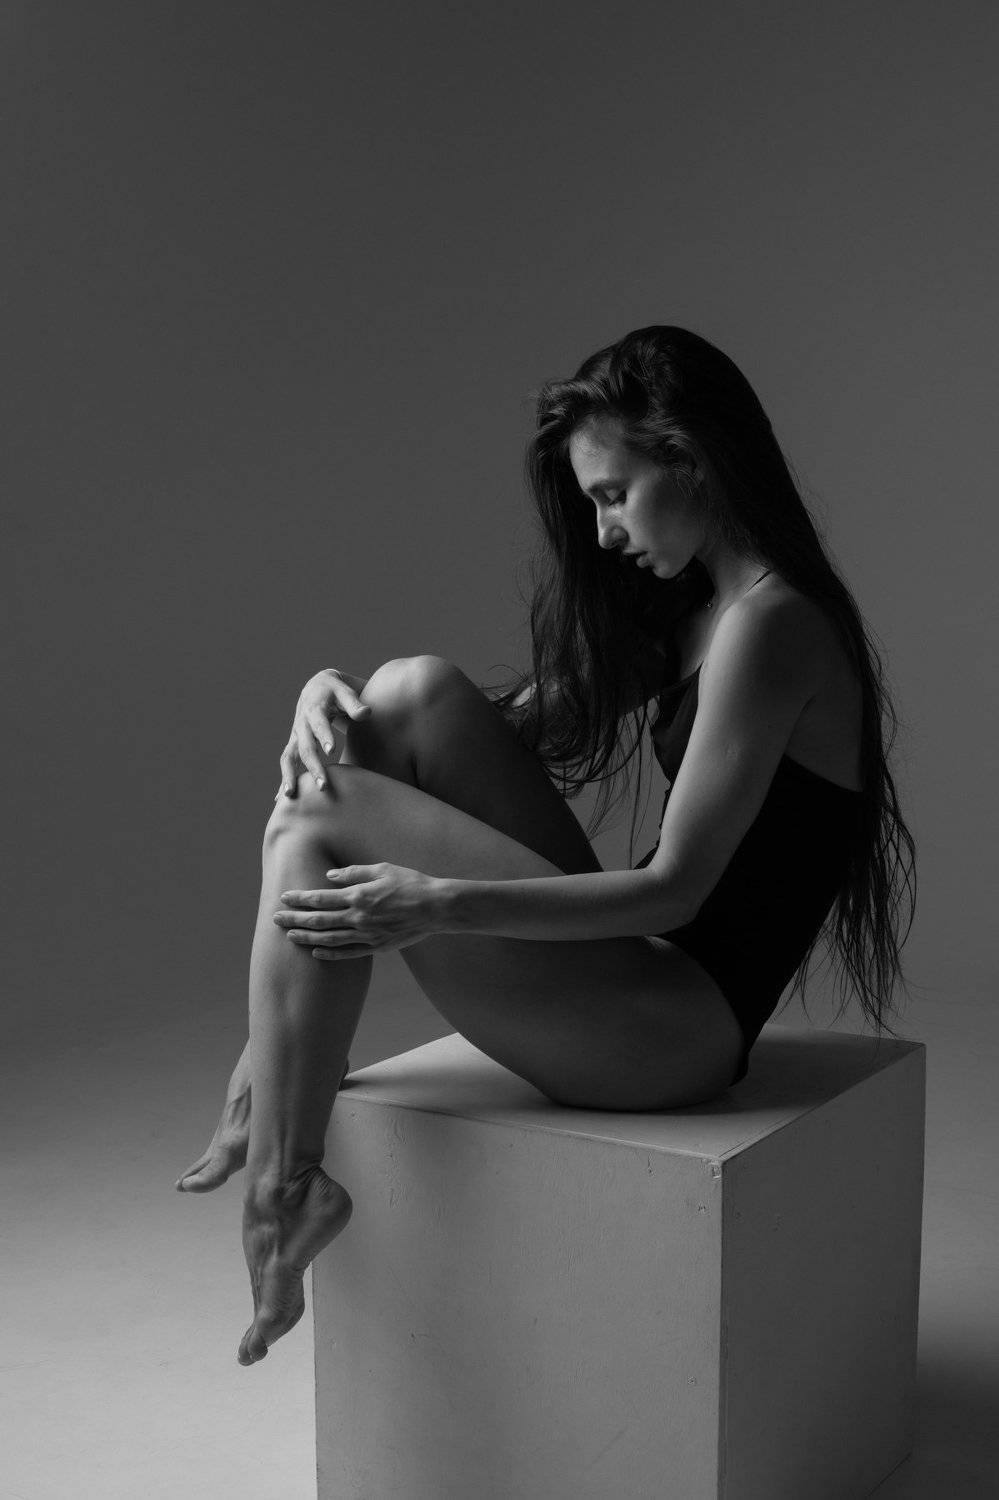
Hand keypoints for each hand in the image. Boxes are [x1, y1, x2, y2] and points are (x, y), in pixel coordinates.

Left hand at [272, 863, 449, 957]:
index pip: (321, 898)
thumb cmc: (411, 883)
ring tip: (290, 937)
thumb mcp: (383, 869)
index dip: (300, 899)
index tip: (284, 898)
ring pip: (329, 939)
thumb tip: (329, 877)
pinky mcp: (377, 946)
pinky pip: (348, 953)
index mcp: (359, 895)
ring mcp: (367, 935)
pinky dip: (330, 954)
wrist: (436, 907)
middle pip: (319, 921)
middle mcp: (359, 917)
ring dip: (307, 938)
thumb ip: (354, 873)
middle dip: (295, 920)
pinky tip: (316, 952)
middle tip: (276, 919)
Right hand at [278, 668, 371, 796]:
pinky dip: (284, 779)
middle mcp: (301, 724)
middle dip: (313, 766)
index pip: (318, 724)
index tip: (331, 751)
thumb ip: (355, 704)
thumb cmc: (335, 692)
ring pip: (289, 757)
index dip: (324, 736)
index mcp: (314, 709)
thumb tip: (366, 713)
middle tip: (323, 786)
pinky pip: (287, 763)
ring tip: (291, 796)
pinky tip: (282, 798)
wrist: (316, 688)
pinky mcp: (295, 744)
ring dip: (289, 776)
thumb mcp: (345, 692)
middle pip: (305, 747)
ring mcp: (296, 736)